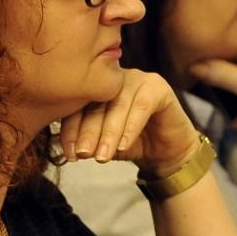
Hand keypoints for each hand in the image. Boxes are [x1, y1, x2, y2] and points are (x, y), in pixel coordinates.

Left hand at [57, 69, 199, 177]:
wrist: (166, 152)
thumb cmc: (132, 144)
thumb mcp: (104, 145)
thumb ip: (89, 143)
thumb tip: (73, 151)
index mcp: (95, 89)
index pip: (78, 106)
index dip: (71, 130)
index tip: (70, 154)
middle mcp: (114, 80)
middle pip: (96, 104)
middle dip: (88, 132)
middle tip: (84, 154)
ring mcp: (137, 79)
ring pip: (118, 105)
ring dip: (109, 133)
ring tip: (103, 156)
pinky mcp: (158, 86)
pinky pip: (142, 106)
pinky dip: (131, 128)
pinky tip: (123, 146)